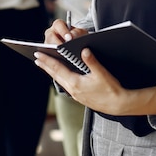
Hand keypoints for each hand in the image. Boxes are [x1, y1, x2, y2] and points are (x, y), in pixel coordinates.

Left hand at [37, 22, 155, 115]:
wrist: (118, 104)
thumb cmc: (111, 89)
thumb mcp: (102, 73)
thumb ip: (92, 61)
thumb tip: (84, 50)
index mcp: (76, 83)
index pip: (57, 69)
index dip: (47, 61)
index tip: (38, 55)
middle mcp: (73, 89)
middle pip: (55, 75)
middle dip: (46, 66)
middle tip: (37, 58)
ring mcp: (75, 94)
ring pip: (60, 80)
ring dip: (52, 72)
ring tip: (46, 65)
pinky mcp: (80, 97)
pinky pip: (66, 84)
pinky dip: (60, 77)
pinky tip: (61, 75)